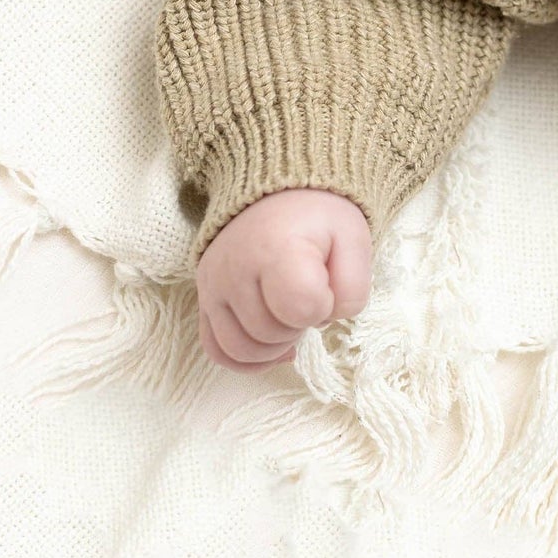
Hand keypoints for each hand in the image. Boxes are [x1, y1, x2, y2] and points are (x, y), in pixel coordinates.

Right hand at [196, 187, 371, 372]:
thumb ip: (353, 286)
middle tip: (311, 296)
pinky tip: (274, 348)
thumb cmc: (319, 219)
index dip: (324, 305)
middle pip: (270, 333)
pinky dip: (247, 360)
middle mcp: (235, 270)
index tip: (327, 285)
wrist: (277, 196)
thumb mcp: (354, 239)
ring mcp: (213, 288)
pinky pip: (217, 351)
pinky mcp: (204, 301)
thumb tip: (324, 321)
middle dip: (300, 325)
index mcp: (276, 249)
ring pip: (241, 349)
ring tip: (292, 317)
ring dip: (276, 346)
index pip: (301, 308)